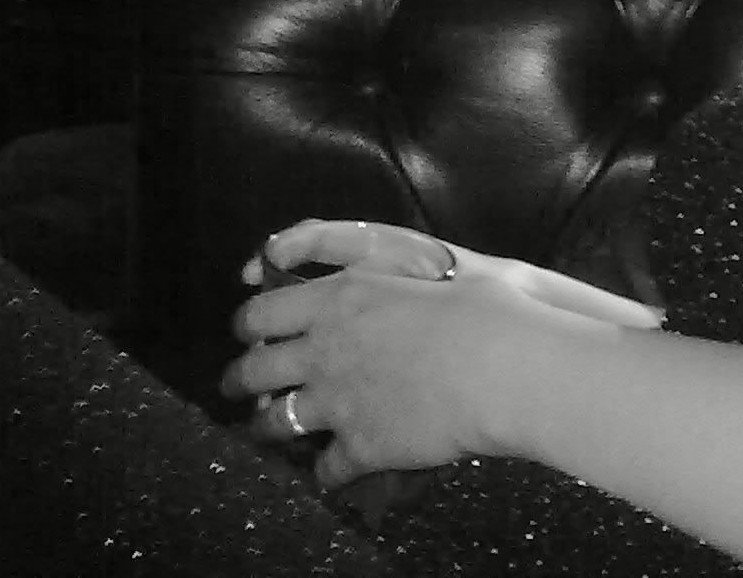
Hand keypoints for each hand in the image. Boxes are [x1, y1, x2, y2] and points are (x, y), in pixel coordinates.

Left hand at [223, 224, 662, 489]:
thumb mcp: (425, 270)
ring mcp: (338, 402)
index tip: (248, 331)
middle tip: (238, 383)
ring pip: (275, 424)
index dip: (247, 323)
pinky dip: (326, 472)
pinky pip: (327, 468)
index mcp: (338, 299)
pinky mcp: (362, 446)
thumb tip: (382, 284)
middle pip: (254, 370)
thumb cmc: (481, 307)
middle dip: (239, 379)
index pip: (262, 312)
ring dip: (264, 430)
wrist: (504, 364)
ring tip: (263, 432)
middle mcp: (325, 350)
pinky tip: (331, 473)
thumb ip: (386, 281)